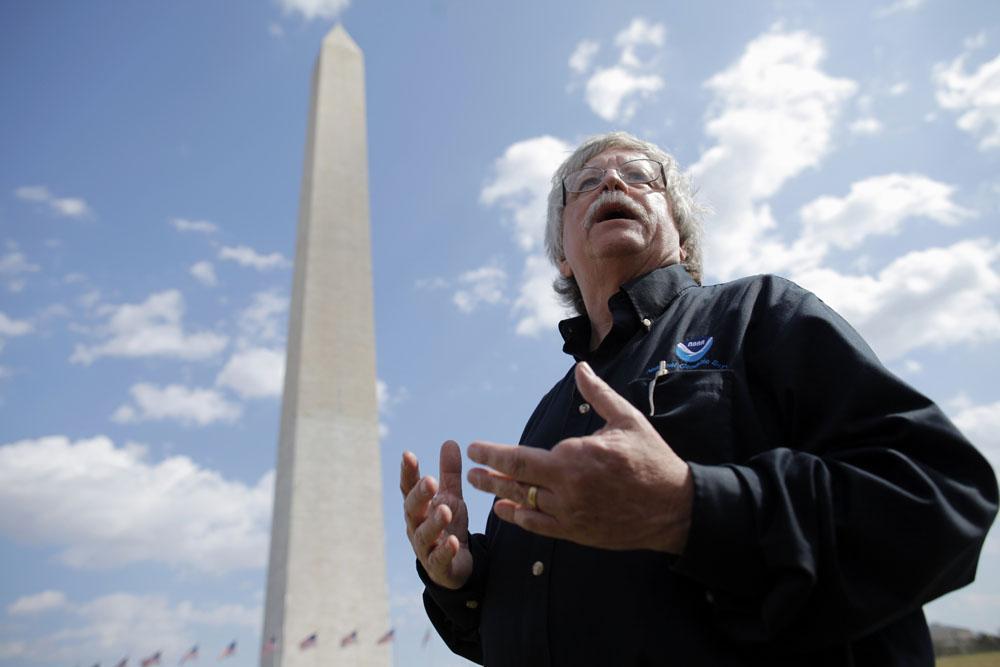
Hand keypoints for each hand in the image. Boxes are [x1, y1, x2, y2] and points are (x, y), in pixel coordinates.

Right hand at [401, 440, 473, 589]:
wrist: (454, 566)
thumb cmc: (447, 526)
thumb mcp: (451, 497)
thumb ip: (449, 473)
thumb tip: (449, 441)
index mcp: (418, 507)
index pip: (408, 487)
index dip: (407, 472)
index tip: (409, 455)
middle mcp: (416, 525)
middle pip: (413, 509)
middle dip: (420, 495)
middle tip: (430, 481)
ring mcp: (425, 547)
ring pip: (424, 534)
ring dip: (433, 522)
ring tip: (445, 510)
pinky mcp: (438, 566)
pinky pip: (439, 559)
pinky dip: (445, 551)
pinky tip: (453, 542)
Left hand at [467, 361, 692, 552]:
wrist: (675, 508)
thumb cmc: (651, 459)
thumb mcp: (627, 420)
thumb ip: (598, 395)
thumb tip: (581, 368)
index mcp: (575, 458)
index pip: (520, 457)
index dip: (493, 454)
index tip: (476, 448)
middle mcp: (568, 489)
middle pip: (516, 482)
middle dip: (489, 475)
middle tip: (469, 471)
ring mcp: (571, 514)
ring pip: (525, 505)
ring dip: (500, 496)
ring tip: (482, 489)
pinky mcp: (578, 533)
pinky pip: (541, 526)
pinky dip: (521, 518)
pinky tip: (507, 510)